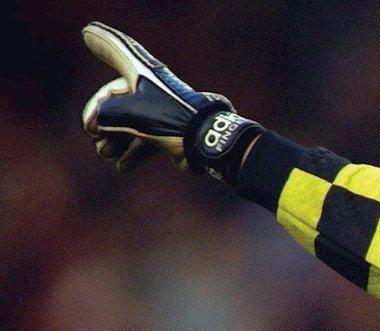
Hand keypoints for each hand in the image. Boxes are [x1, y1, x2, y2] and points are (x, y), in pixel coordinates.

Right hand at [81, 22, 258, 182]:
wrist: (207, 143)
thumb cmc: (170, 120)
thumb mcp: (131, 113)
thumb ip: (105, 115)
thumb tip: (96, 124)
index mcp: (144, 75)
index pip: (119, 52)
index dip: (103, 42)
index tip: (88, 32)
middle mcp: (153, 89)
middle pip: (118, 99)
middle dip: (102, 117)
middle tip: (92, 133)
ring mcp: (163, 112)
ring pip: (130, 123)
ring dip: (114, 139)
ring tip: (103, 153)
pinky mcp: (172, 134)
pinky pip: (146, 142)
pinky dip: (134, 153)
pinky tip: (123, 167)